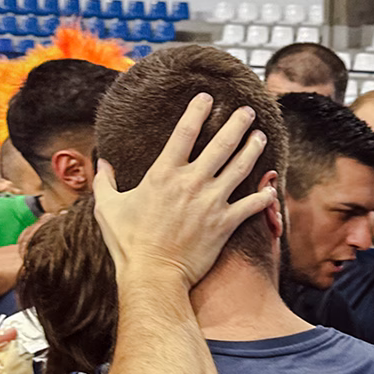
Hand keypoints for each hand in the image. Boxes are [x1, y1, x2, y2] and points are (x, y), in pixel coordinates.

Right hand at [92, 92, 276, 285]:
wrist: (152, 275)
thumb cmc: (128, 243)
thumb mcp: (107, 207)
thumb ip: (105, 182)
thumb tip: (102, 164)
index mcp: (163, 173)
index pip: (185, 132)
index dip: (198, 111)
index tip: (207, 98)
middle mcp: (191, 182)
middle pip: (222, 144)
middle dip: (237, 123)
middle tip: (248, 110)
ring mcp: (211, 202)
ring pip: (240, 167)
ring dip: (253, 149)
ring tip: (260, 137)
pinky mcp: (224, 223)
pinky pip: (251, 205)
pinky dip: (263, 196)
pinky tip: (270, 187)